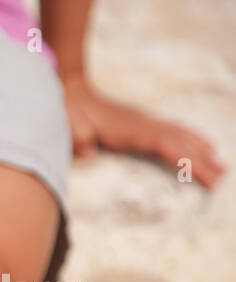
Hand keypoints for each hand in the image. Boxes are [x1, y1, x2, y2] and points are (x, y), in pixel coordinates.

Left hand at [62, 74, 224, 186]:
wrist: (72, 94)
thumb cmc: (69, 114)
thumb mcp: (69, 126)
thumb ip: (79, 138)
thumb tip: (87, 152)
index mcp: (131, 130)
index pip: (166, 145)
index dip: (186, 159)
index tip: (204, 174)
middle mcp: (145, 124)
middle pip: (180, 142)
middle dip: (202, 160)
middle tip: (222, 177)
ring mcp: (146, 121)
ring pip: (181, 135)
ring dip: (202, 150)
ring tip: (221, 165)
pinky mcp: (143, 123)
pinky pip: (174, 131)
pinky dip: (191, 139)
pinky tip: (202, 145)